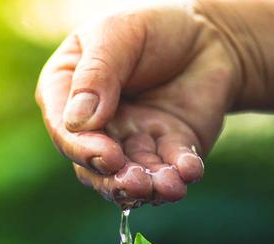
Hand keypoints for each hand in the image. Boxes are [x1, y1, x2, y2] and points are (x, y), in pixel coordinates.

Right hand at [35, 3, 239, 205]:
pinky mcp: (167, 150)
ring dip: (146, 185)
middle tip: (135, 182)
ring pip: (129, 175)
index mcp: (67, 92)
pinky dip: (179, 173)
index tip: (107, 154)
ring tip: (167, 186)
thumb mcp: (117, 34)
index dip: (82, 147)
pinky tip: (189, 170)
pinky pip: (169, 169)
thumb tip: (79, 121)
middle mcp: (95, 125)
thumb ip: (96, 74)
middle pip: (92, 163)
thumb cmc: (153, 26)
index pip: (63, 128)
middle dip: (113, 178)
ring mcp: (130, 141)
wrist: (209, 34)